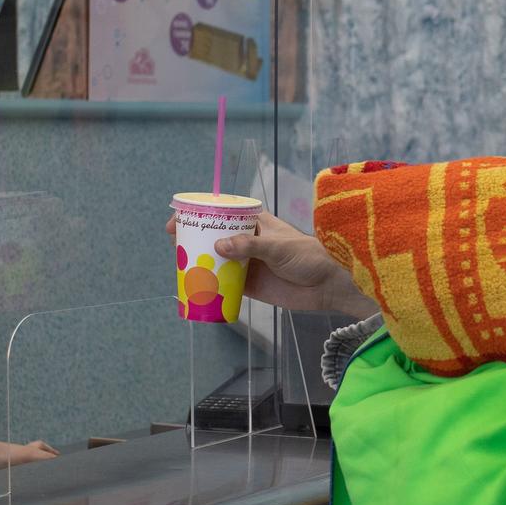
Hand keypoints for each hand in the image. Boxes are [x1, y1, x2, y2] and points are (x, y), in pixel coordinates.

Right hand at [163, 211, 374, 316]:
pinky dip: (211, 287)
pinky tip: (196, 290)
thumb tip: (218, 247)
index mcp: (254, 223)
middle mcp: (247, 242)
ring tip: (181, 268)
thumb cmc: (308, 256)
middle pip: (213, 238)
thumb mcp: (278, 247)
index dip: (199, 215)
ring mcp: (247, 264)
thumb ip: (250, 246)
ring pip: (216, 262)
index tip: (179, 220)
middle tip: (176, 247)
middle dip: (194, 241)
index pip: (221, 214)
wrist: (329, 284)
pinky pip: (224, 285)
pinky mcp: (250, 286)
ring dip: (200, 265)